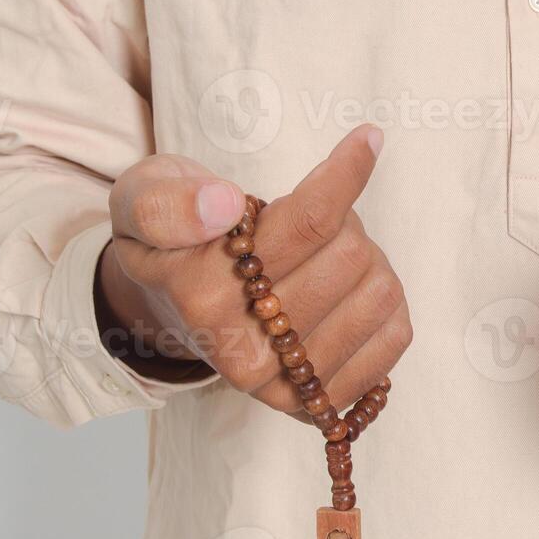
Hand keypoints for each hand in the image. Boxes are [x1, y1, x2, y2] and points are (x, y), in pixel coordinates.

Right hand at [96, 125, 411, 417]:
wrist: (174, 311)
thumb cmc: (173, 241)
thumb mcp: (143, 199)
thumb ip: (168, 200)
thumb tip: (222, 205)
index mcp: (200, 293)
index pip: (308, 223)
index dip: (346, 173)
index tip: (369, 137)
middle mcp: (242, 350)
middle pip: (351, 252)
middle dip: (341, 221)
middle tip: (306, 225)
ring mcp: (284, 383)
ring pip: (380, 291)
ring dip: (365, 261)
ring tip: (322, 260)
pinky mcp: (322, 401)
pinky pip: (395, 335)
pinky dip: (385, 304)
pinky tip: (346, 295)